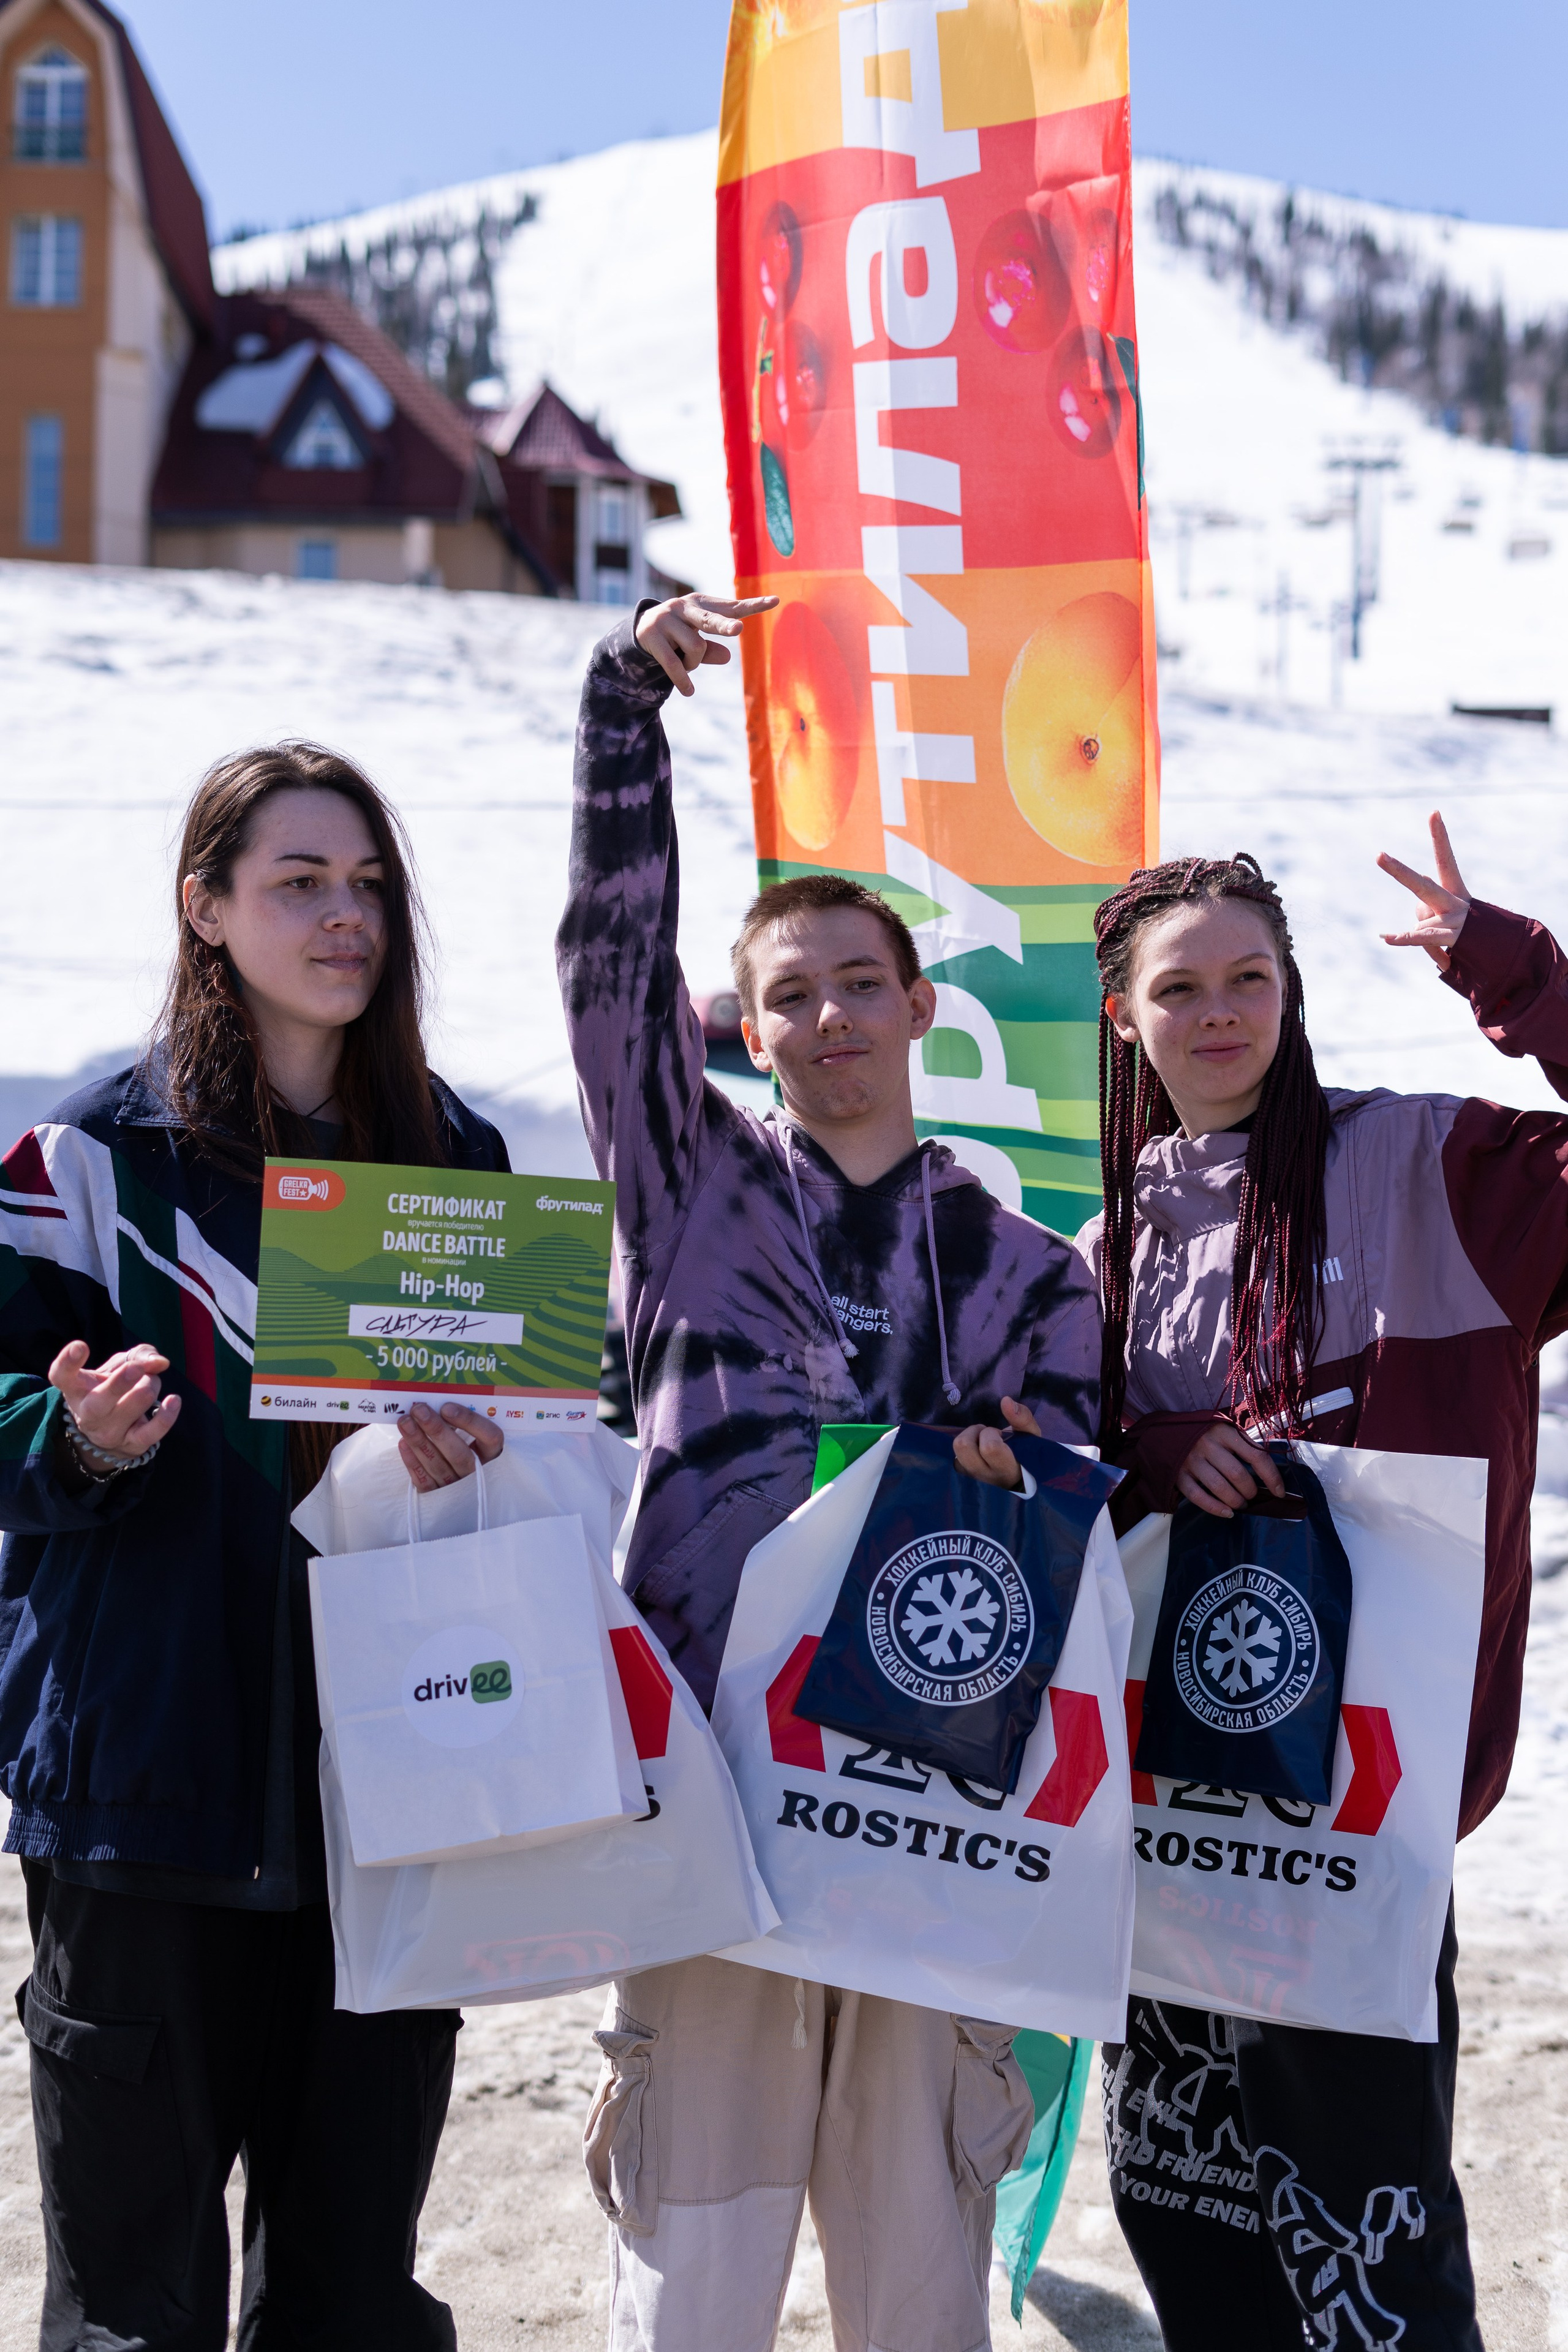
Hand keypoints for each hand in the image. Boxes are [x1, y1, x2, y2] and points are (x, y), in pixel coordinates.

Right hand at [49, 1339, 181, 1462]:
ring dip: (150, 1386)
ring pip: (133, 1406)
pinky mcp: (132, 1444)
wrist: (111, 1431)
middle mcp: (87, 1413)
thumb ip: (137, 1356)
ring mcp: (108, 1432)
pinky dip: (166, 1416)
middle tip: (135, 1368)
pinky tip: (173, 1400)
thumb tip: (159, 1362)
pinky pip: (152, 1432)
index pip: (62, 1375)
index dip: (68, 1361)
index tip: (80, 1346)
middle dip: (120, 1383)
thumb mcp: (118, 1367)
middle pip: (99, 1402)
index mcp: (75, 1389)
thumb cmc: (112, 1389)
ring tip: (149, 1381)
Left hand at [397, 1400, 504, 1493]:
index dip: (470, 1422)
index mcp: (491, 1455)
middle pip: (460, 1454)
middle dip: (437, 1430)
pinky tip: (403, 1443)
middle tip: (419, 1410)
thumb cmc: (461, 1449)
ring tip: (405, 1421)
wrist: (454, 1490)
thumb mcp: (470, 1438)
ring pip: (439, 1466)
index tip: (447, 1407)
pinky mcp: (438, 1498)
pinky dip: (413, 1462)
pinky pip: (425, 1482)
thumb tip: (434, 1403)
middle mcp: (477, 1473)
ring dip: (420, 1442)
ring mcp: (458, 1488)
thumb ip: (459, 1424)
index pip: (490, 1437)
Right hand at [634, 592, 777, 697]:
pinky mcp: (652, 636)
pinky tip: (689, 692)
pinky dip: (683, 679)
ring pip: (694, 647)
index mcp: (700, 604)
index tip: (776, 601)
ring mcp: (666, 620)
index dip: (752, 606)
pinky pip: (673, 663)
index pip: (730, 607)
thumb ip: (711, 649)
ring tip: (687, 664)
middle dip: (723, 625)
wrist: (638, 631)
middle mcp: (683, 607)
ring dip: (694, 664)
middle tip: (737, 630)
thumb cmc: (678, 635)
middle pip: (709, 620)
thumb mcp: (696, 641)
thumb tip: (727, 656)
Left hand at [952, 1397, 1040, 1490]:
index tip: (1002, 1435)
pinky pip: (954, 1452)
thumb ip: (1023, 1418)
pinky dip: (965, 1445)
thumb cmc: (1026, 1453)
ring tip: (983, 1440)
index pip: (990, 1449)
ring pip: (956, 1447)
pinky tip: (977, 1449)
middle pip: (963, 1445)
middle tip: (989, 1434)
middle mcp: (985, 1475)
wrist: (1019, 1475)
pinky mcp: (962, 1473)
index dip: (992, 1434)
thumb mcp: (1032, 1436)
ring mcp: (971, 1476)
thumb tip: (1006, 1401)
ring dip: (969, 1437)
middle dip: (976, 1432)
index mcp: (1007, 1469)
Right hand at [1176, 1421, 1284, 1517]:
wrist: (1164, 1433)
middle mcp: (1208, 1444)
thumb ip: (1243, 1446)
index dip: (1272, 1477)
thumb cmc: (1203, 1434)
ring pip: (1220, 1488)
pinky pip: (1199, 1497)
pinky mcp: (1178, 1475)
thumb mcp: (1224, 1431)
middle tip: (1251, 1496)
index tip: (1280, 1492)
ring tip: (1240, 1504)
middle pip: (1238, 1475)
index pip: (1256, 1456)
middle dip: (1250, 1492)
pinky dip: (1215, 1508)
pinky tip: (1227, 1512)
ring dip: (1236, 1501)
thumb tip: (1270, 1473)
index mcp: (1225, 1432)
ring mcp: (1191, 1460)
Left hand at [1377, 811, 1471, 970]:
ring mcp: (1455, 919)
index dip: (1440, 837)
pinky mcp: (1454, 937)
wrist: (1501, 954)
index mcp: (1455, 891)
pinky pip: (1422, 937)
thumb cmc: (1468, 937)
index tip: (1434, 813)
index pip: (1445, 859)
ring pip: (1421, 924)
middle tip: (1378, 856)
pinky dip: (1404, 938)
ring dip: (1424, 937)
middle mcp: (1455, 901)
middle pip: (1422, 886)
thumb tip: (1402, 924)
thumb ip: (1424, 916)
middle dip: (1399, 872)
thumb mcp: (1444, 924)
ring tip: (1443, 942)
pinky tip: (1386, 937)